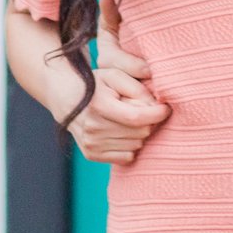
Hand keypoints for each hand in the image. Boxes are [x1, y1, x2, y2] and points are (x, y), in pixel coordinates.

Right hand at [63, 31, 166, 165]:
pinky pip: (127, 157)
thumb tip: (156, 105)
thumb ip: (137, 87)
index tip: (166, 108)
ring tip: (131, 119)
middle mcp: (92, 128)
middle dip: (149, 121)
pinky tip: (123, 132)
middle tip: (145, 110)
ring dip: (140, 133)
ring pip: (136, 145)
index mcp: (99, 106)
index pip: (137, 117)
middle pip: (140, 133)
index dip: (157, 114)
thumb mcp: (115, 75)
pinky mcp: (92, 155)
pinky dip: (131, 145)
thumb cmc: (96, 84)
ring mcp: (91, 144)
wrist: (66, 99)